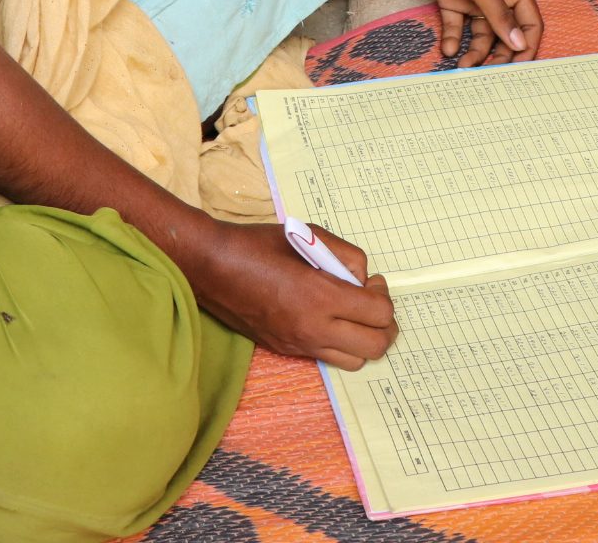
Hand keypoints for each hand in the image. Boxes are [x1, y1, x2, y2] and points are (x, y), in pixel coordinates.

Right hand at [178, 222, 397, 370]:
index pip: (379, 313)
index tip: (372, 282)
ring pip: (356, 361)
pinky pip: (329, 357)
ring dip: (364, 339)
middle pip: (375, 345)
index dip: (383, 296)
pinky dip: (340, 344)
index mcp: (321, 295)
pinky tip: (328, 319)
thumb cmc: (258, 246)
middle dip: (384, 325)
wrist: (213, 268)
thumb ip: (346, 256)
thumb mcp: (311, 236)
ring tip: (353, 315)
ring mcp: (300, 343)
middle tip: (371, 302)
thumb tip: (362, 278)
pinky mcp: (287, 350)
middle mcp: (313, 327)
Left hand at [408, 0, 544, 66]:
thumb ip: (499, 17)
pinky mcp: (453, 1)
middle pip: (504, 34)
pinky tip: (448, 50)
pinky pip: (456, 26)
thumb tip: (518, 44)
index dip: (527, 46)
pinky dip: (452, 39)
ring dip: (474, 51)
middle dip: (498, 55)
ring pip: (480, 34)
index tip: (521, 68)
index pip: (529, 24)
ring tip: (464, 66)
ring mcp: (475, 1)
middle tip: (489, 74)